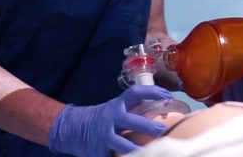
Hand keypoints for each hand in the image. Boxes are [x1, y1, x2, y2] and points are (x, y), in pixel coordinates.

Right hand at [49, 84, 171, 155]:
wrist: (74, 128)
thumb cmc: (104, 118)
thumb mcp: (117, 109)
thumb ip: (135, 110)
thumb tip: (166, 110)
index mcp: (118, 105)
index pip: (135, 93)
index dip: (152, 92)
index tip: (168, 96)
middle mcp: (111, 118)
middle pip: (130, 120)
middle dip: (146, 126)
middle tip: (162, 130)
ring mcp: (104, 136)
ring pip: (121, 144)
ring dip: (136, 149)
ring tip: (151, 153)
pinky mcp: (99, 151)